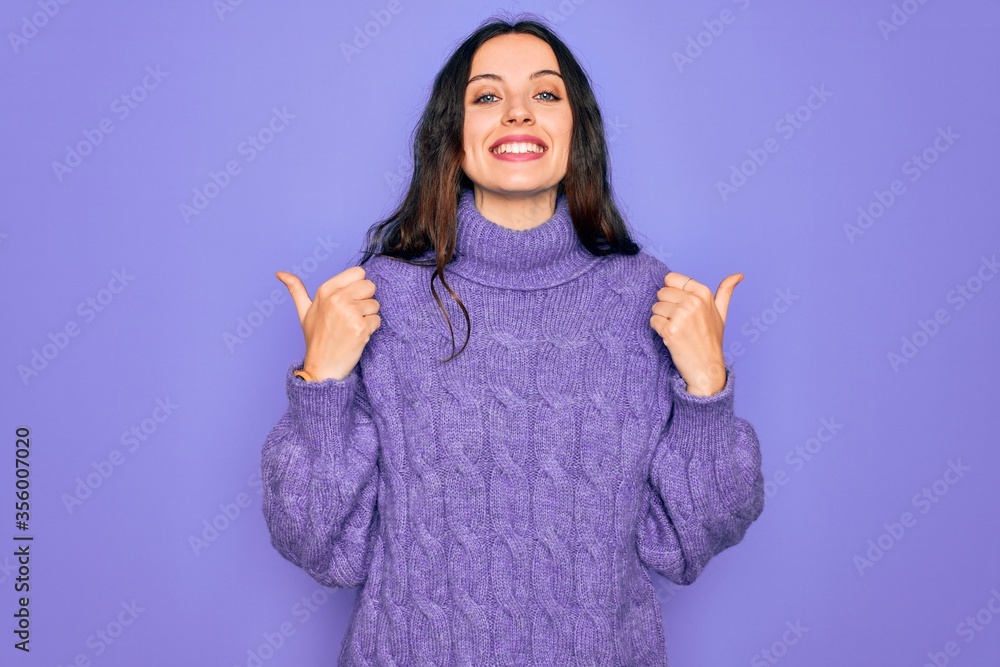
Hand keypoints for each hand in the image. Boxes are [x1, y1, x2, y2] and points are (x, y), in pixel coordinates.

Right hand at [275, 266, 380, 381]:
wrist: (322, 367)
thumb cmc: (315, 339)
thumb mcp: (304, 311)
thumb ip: (296, 289)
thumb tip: (280, 273)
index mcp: (325, 290)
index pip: (359, 272)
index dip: (358, 287)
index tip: (348, 300)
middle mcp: (337, 298)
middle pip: (370, 286)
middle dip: (365, 300)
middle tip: (351, 316)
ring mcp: (349, 313)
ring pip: (375, 304)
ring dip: (368, 317)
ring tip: (352, 328)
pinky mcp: (360, 327)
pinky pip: (377, 320)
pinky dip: (371, 329)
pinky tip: (357, 336)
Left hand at [649, 271, 742, 395]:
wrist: (706, 368)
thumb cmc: (712, 340)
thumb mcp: (721, 313)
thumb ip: (726, 291)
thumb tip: (739, 274)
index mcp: (704, 293)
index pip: (671, 279)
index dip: (672, 293)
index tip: (681, 306)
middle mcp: (693, 302)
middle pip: (661, 293)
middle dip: (666, 307)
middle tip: (680, 322)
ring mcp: (682, 316)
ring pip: (655, 307)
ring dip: (662, 319)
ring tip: (677, 330)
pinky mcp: (670, 330)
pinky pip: (653, 321)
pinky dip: (658, 330)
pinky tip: (671, 337)